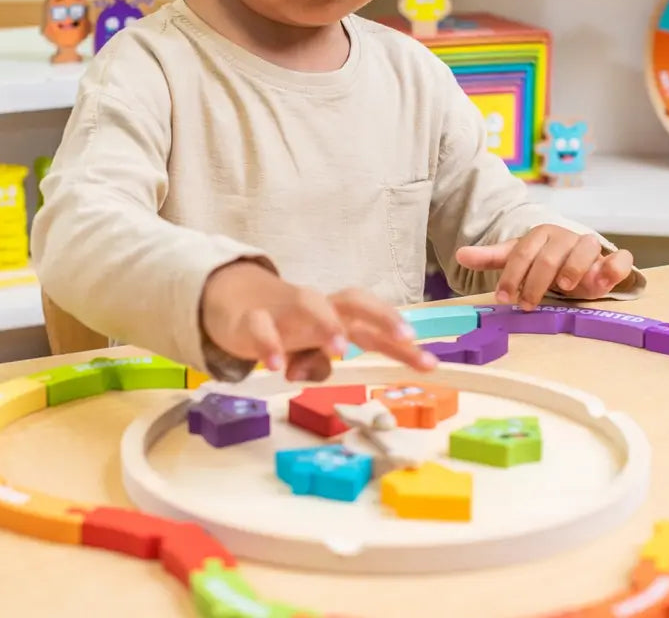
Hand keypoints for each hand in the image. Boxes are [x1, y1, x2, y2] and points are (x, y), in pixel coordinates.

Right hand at [201, 261, 436, 381]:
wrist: (237, 305)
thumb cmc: (286, 329)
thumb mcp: (308, 352)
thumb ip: (319, 365)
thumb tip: (323, 370)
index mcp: (337, 316)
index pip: (375, 326)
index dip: (403, 344)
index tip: (431, 364)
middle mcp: (317, 307)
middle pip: (354, 300)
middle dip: (382, 315)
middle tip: (405, 336)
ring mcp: (285, 309)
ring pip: (309, 304)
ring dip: (327, 324)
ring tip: (341, 349)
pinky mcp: (253, 318)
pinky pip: (262, 327)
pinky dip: (270, 345)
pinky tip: (278, 367)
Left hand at [456, 225, 633, 308]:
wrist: (576, 261)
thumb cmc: (544, 262)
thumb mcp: (517, 259)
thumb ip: (492, 258)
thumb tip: (460, 254)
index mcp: (540, 235)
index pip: (522, 253)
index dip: (511, 276)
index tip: (503, 297)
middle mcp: (565, 238)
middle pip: (549, 255)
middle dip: (536, 281)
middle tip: (527, 304)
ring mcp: (589, 247)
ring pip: (585, 247)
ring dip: (574, 266)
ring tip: (565, 287)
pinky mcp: (611, 259)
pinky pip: (619, 258)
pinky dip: (614, 267)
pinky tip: (604, 281)